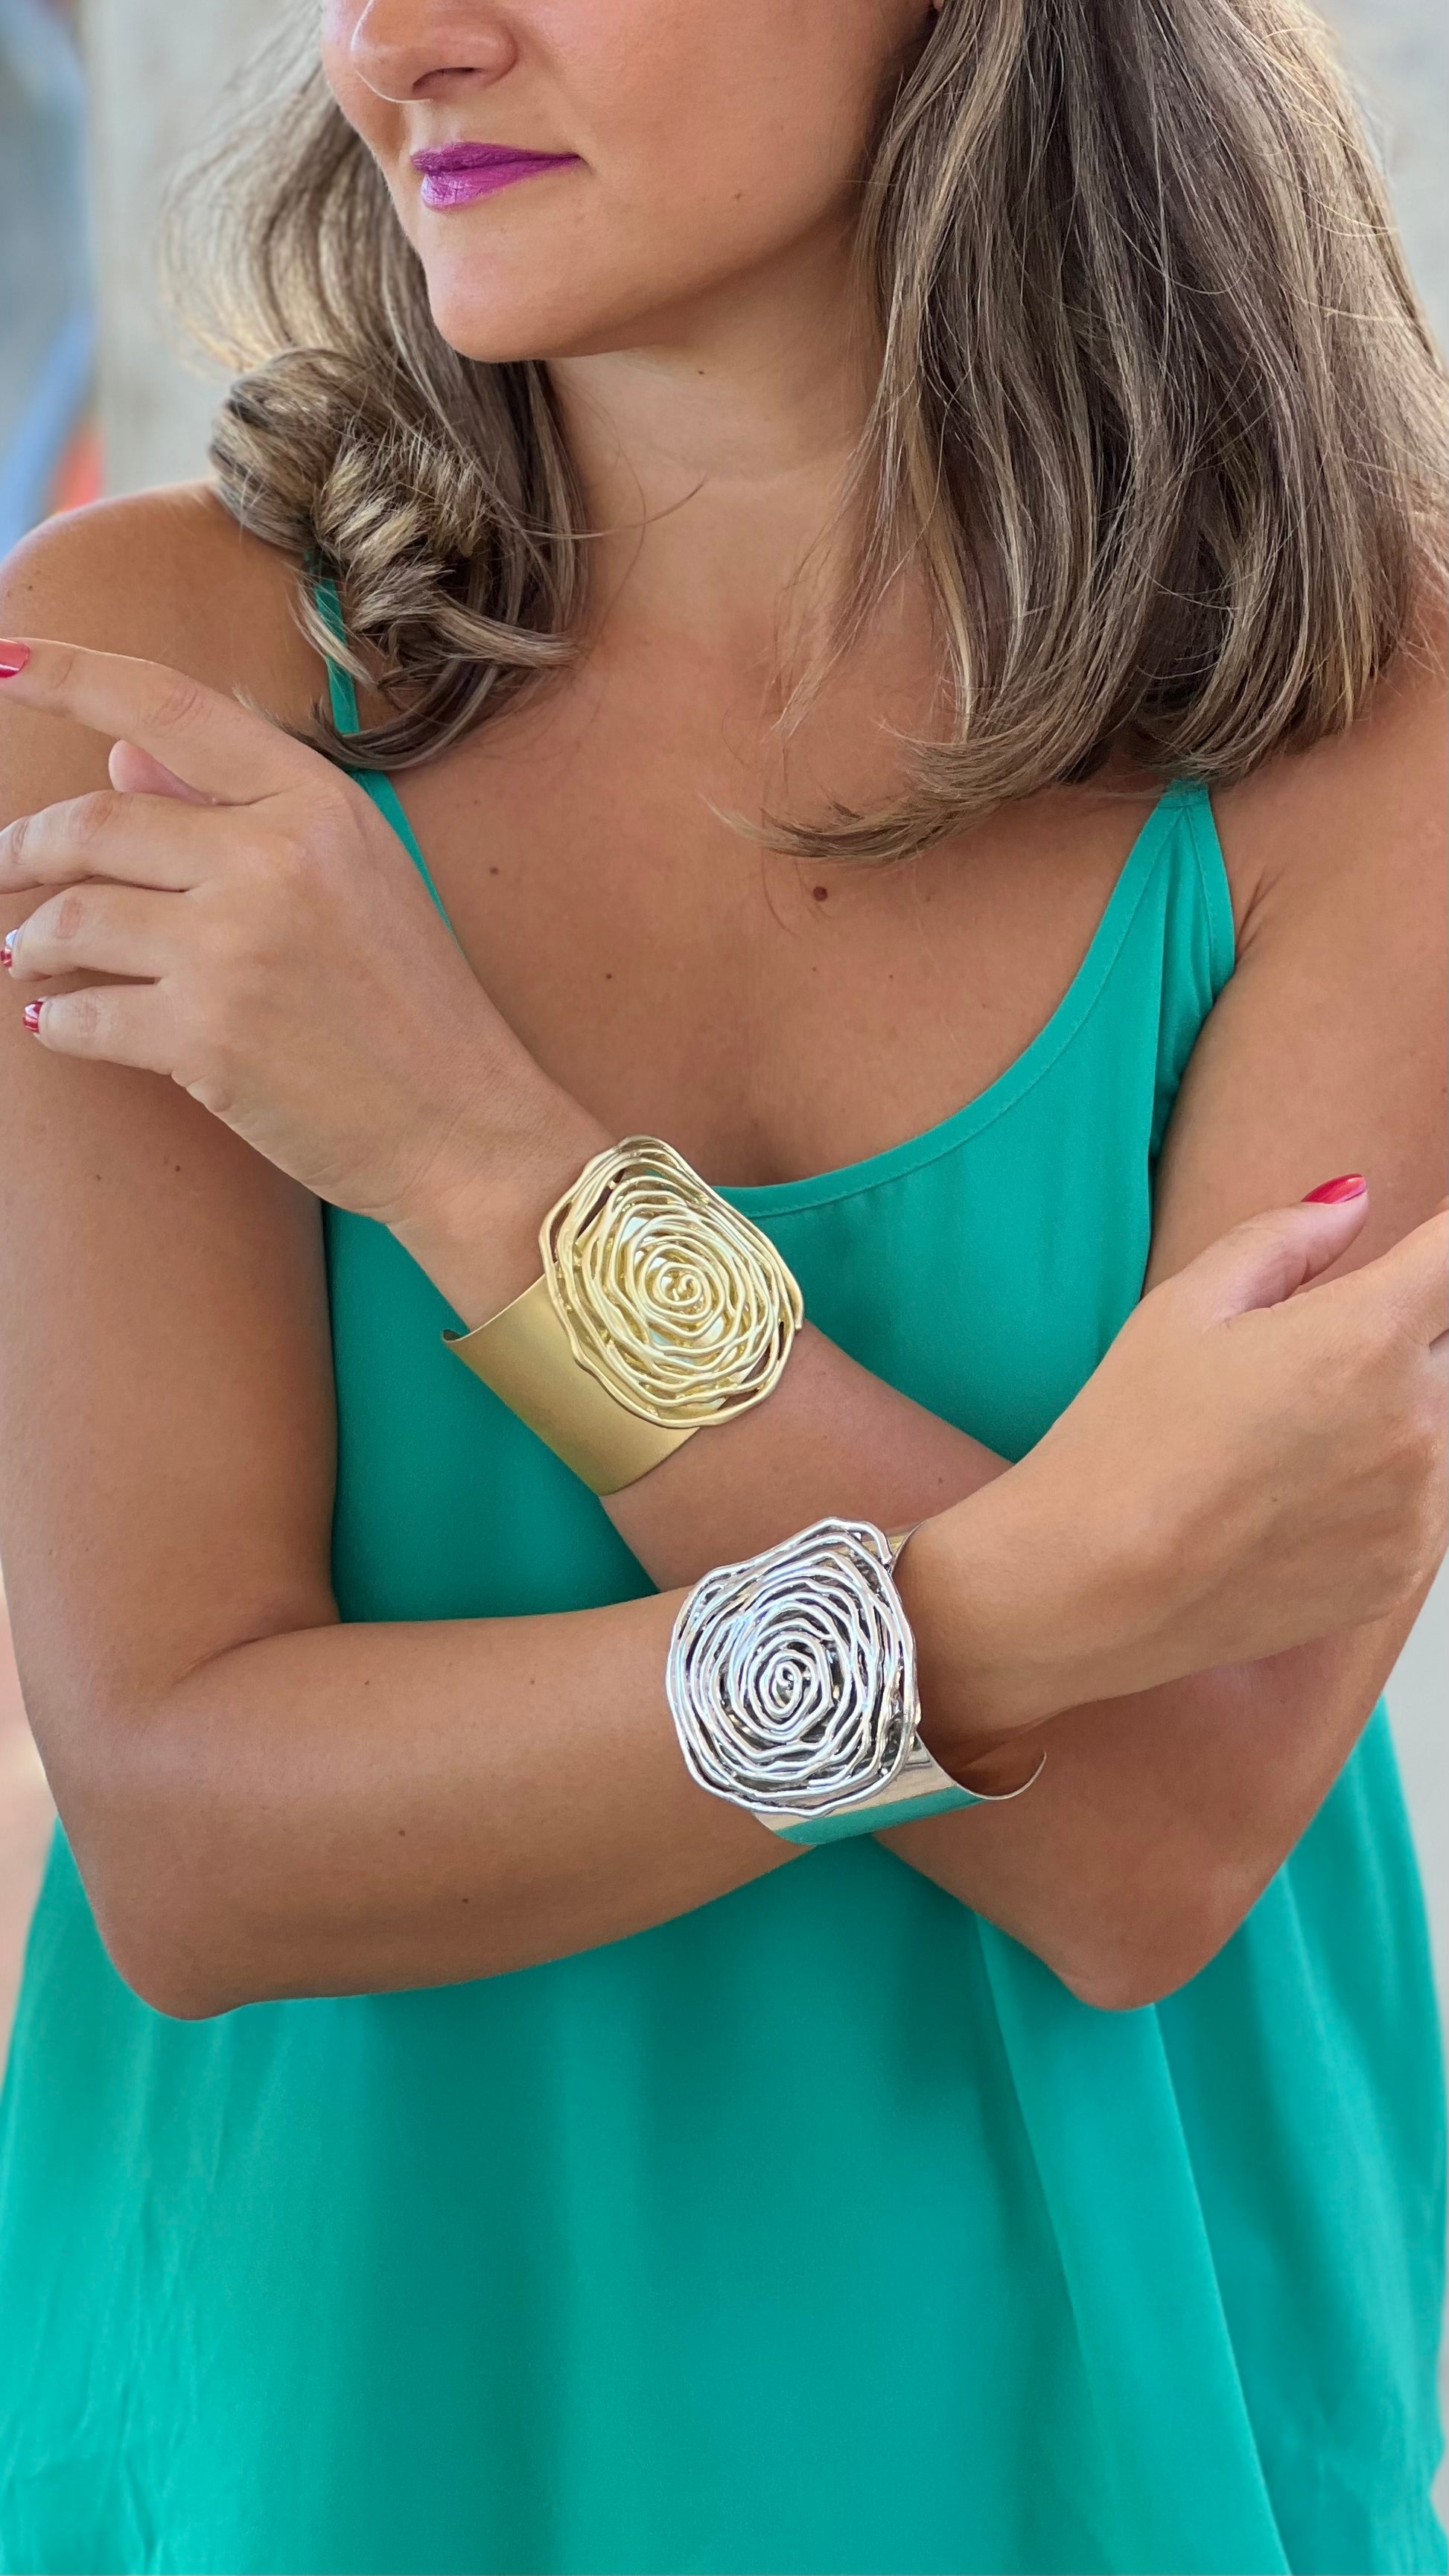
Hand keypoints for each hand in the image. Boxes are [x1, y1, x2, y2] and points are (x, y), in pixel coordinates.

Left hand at [0, 638, 604, 1315]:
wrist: (463, 1128)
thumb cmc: (413, 1007)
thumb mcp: (354, 877)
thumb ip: (236, 809)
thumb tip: (119, 762)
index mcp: (315, 806)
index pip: (169, 709)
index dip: (71, 675)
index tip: (3, 661)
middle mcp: (273, 862)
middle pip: (94, 825)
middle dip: (21, 848)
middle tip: (0, 869)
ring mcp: (236, 951)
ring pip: (74, 920)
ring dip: (28, 939)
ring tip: (23, 955)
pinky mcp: (207, 1038)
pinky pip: (84, 1014)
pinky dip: (55, 1021)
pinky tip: (57, 1023)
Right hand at [907, 1185, 1447, 1746]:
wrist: (1094, 1588)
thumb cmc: (1125, 1443)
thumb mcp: (1185, 1308)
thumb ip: (1286, 1240)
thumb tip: (1353, 1202)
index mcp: (1367, 1335)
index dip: (1439, 1245)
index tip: (1419, 1256)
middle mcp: (1418, 1419)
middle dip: (1404, 1334)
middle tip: (1315, 1362)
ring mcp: (1422, 1503)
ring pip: (1442, 1420)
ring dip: (1401, 1408)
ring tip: (1295, 1436)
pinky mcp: (1404, 1564)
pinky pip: (1430, 1498)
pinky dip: (1389, 1481)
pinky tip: (1297, 1493)